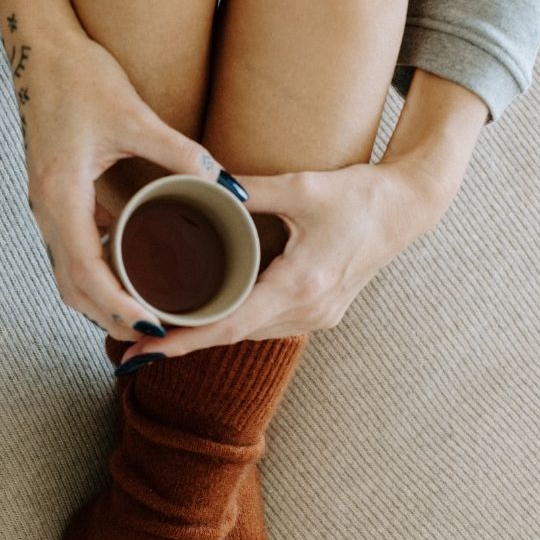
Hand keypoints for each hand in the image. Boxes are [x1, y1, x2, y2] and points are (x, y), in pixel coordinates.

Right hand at [22, 27, 241, 340]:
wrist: (39, 49)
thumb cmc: (78, 77)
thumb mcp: (132, 113)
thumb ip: (178, 150)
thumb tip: (224, 182)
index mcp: (59, 196)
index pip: (84, 273)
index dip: (116, 305)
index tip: (151, 323)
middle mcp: (45, 210)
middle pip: (71, 288)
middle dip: (110, 316)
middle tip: (156, 331)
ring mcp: (45, 207)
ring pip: (67, 275)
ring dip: (100, 301)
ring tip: (145, 313)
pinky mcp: (54, 199)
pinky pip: (71, 251)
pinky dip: (96, 274)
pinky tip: (129, 274)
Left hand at [117, 157, 455, 360]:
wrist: (408, 208)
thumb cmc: (359, 195)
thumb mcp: (302, 187)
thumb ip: (249, 190)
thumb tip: (200, 186)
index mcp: (300, 285)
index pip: (229, 325)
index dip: (182, 342)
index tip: (144, 352)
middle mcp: (308, 310)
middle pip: (233, 336)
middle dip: (183, 344)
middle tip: (131, 349)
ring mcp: (316, 316)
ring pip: (249, 334)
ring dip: (208, 337)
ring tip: (159, 337)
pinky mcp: (320, 312)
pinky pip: (266, 325)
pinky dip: (234, 324)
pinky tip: (206, 319)